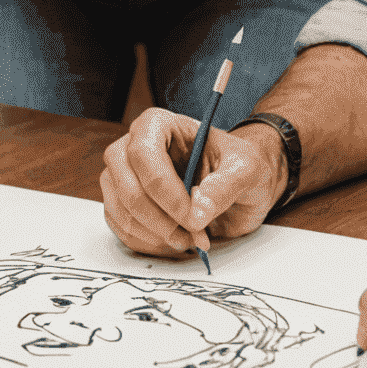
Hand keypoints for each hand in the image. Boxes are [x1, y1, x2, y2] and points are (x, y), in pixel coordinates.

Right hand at [101, 107, 285, 257]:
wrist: (239, 186)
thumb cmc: (239, 165)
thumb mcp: (246, 168)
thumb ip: (225, 185)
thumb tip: (198, 210)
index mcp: (160, 125)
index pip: (144, 153)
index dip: (163, 188)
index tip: (191, 215)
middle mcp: (134, 146)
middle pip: (124, 183)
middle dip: (157, 217)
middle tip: (192, 234)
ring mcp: (125, 176)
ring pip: (119, 209)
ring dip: (154, 234)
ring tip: (191, 238)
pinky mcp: (124, 203)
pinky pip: (121, 228)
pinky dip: (148, 243)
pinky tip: (177, 239)